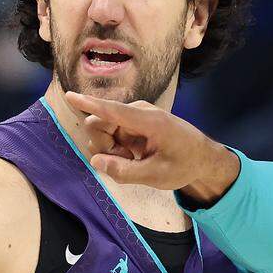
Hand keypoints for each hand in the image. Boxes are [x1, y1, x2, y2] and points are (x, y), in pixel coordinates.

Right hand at [64, 92, 234, 197]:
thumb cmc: (184, 164)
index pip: (114, 111)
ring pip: (101, 129)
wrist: (203, 158)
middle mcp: (138, 113)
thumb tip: (95, 162)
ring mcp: (133, 117)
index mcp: (149, 121)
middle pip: (98, 123)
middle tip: (126, 160)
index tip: (69, 96)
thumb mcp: (157, 176)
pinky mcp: (131, 123)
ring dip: (110, 148)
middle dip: (102, 145)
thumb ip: (125, 172)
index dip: (90, 104)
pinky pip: (110, 134)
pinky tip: (134, 156)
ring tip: (134, 159)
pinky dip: (116, 148)